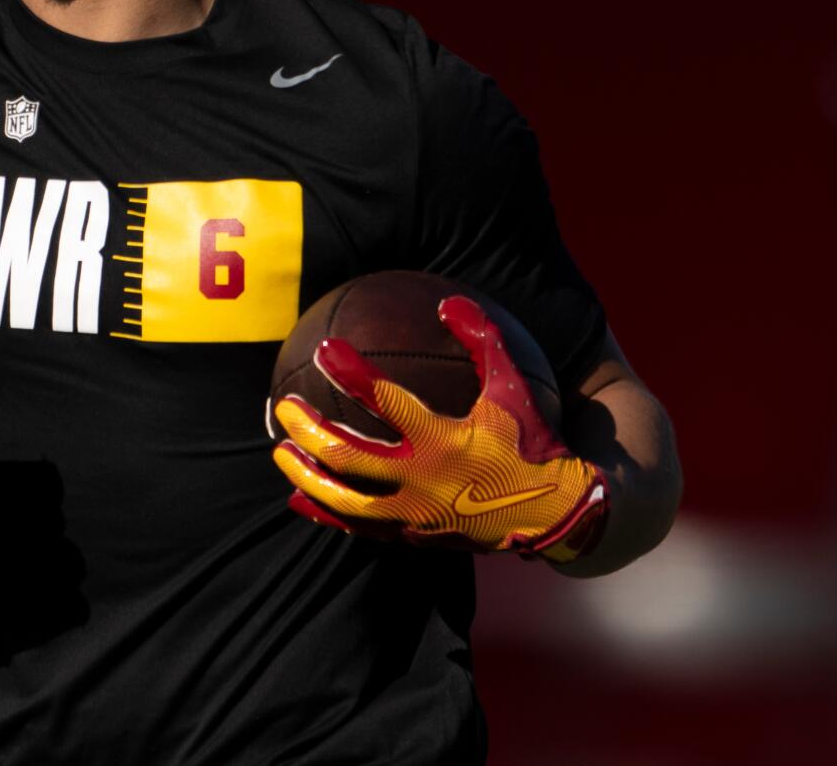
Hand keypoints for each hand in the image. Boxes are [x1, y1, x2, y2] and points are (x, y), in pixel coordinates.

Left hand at [272, 294, 607, 561]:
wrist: (555, 514)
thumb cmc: (532, 443)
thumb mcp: (512, 387)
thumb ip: (483, 340)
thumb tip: (449, 300)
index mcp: (442, 440)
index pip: (385, 402)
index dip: (351, 373)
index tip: (325, 350)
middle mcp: (421, 481)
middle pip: (349, 455)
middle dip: (310, 430)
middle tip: (287, 406)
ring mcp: (413, 515)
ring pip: (344, 500)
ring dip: (307, 475)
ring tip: (280, 452)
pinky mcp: (413, 537)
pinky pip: (359, 528)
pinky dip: (325, 513)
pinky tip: (299, 500)